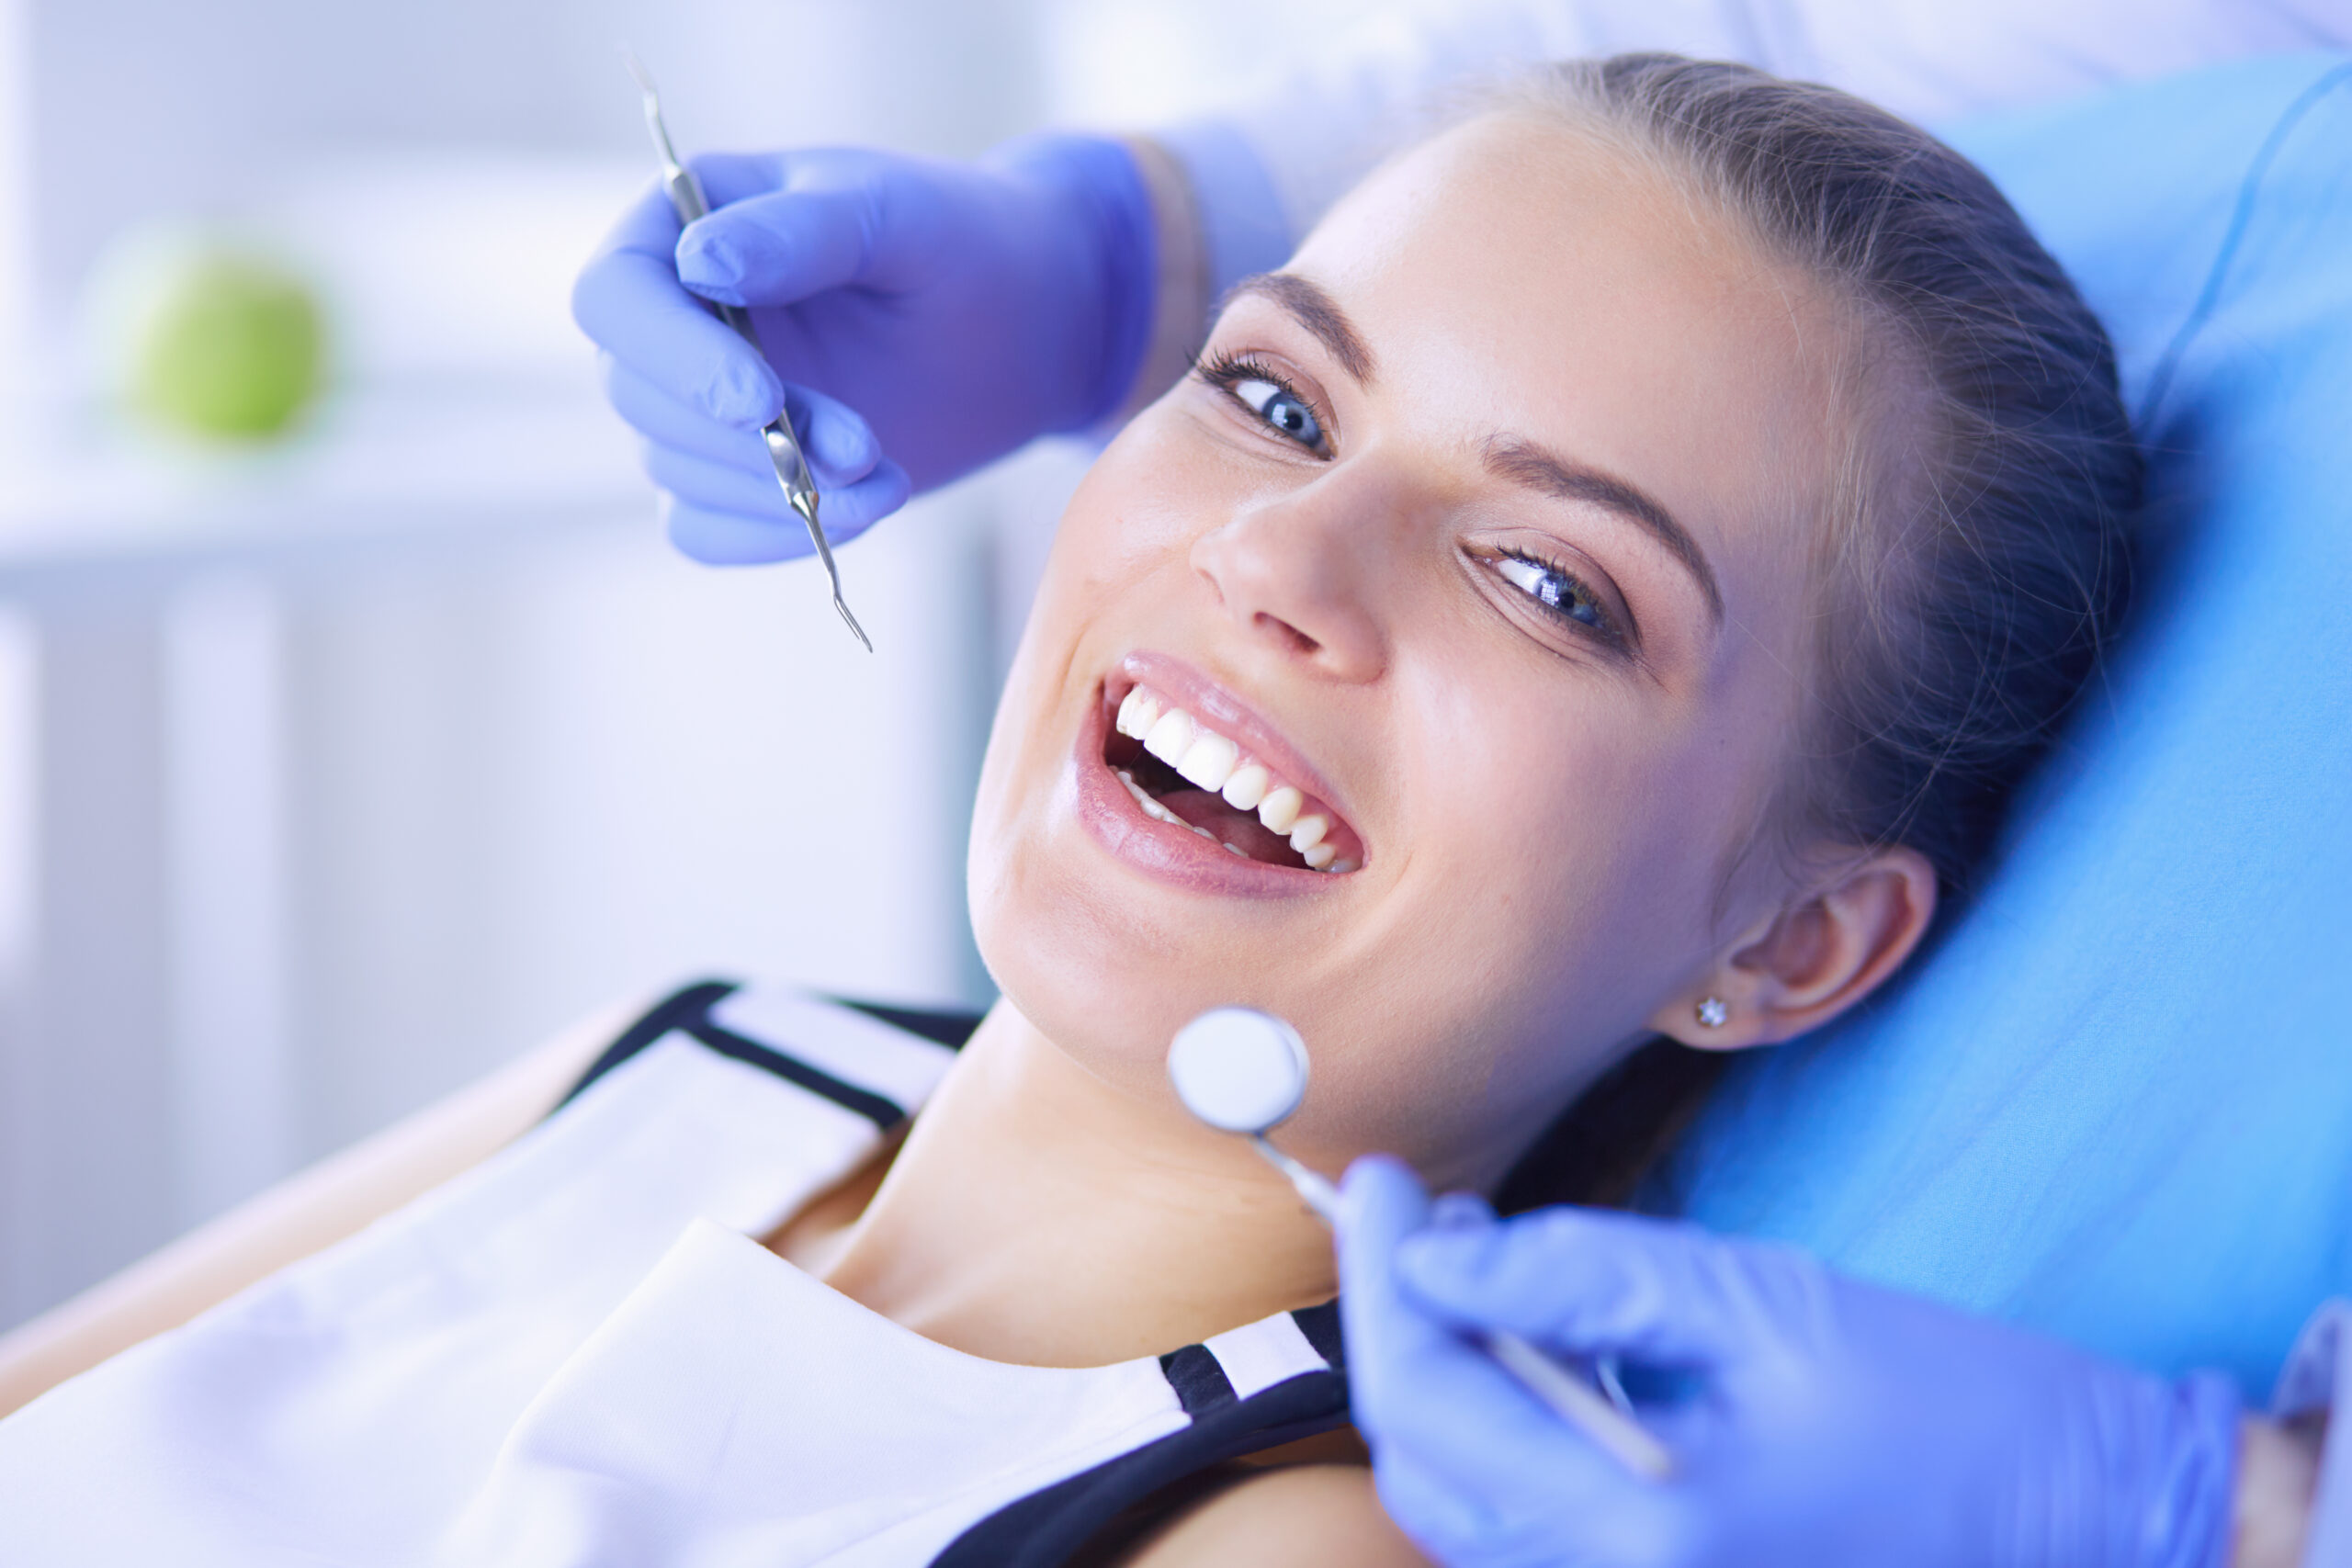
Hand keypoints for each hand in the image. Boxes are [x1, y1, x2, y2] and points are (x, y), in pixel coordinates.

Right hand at [572, 135, 1154, 564]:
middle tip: (863, 445)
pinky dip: (772, 536)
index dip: (673, 358)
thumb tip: (698, 263)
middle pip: (642, 400)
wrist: (1023, 324)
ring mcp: (697, 403)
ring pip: (679, 472)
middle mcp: (671, 317)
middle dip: (750, 439)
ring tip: (885, 475)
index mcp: (682, 224)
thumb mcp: (890, 215)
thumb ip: (799, 232)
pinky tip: (859, 512)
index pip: (614, 300)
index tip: (758, 399)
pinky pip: (705, 531)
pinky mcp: (735, 474)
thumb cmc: (957, 241)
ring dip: (778, 490)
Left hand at [1337, 1156, 2241, 1567]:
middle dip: (1399, 1322)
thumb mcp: (1756, 1299)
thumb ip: (1581, 1274)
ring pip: (1459, 1493)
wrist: (2078, 1514)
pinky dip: (1503, 1423)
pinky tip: (1539, 1338)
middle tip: (1419, 1210)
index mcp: (1636, 1528)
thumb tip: (1432, 1247)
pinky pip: (1524, 1518)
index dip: (1381, 1277)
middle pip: (1421, 1455)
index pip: (1423, 1401)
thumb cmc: (1944, 1404)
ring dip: (1445, 1371)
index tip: (1378, 1181)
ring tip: (1481, 1258)